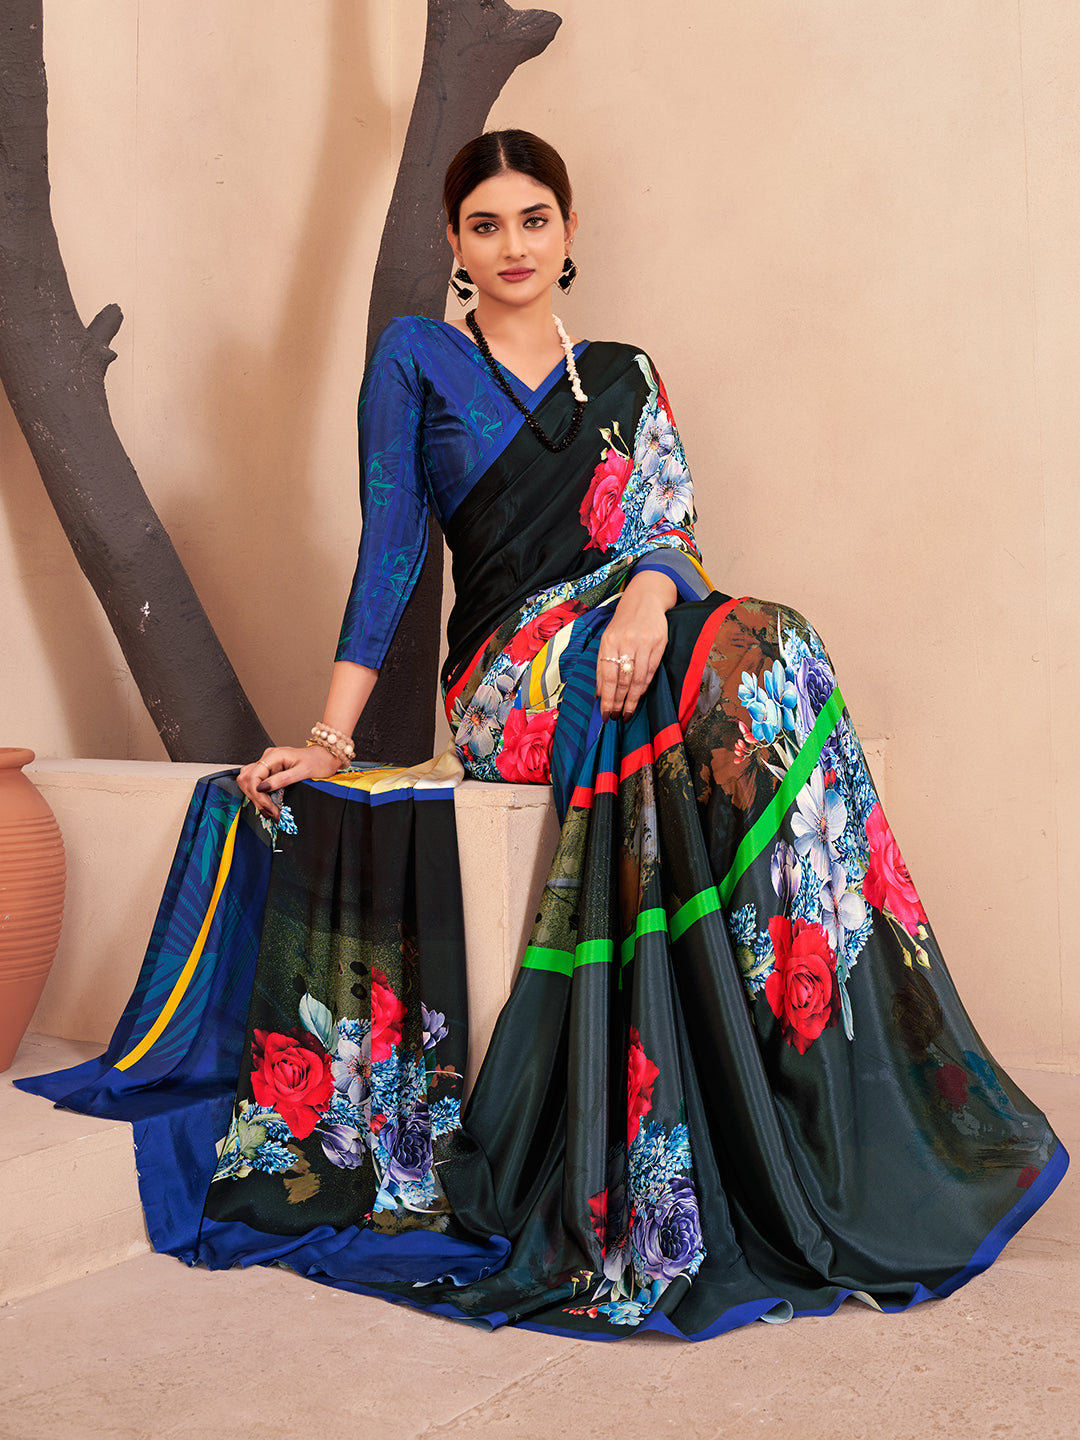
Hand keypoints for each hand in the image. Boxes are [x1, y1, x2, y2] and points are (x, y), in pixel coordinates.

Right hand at [237, 744, 339, 818]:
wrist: (326, 758)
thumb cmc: (318, 762)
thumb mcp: (303, 772)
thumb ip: (282, 779)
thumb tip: (263, 788)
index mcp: (274, 755)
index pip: (253, 775)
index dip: (258, 794)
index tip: (269, 807)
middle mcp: (267, 758)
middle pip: (246, 779)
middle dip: (256, 798)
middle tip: (271, 812)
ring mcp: (267, 764)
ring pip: (248, 782)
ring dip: (256, 798)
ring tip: (270, 811)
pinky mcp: (269, 771)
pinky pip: (256, 783)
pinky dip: (259, 795)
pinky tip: (269, 804)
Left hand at [596, 573, 675, 719]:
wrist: (645, 600)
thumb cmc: (624, 624)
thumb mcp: (608, 639)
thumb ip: (603, 665)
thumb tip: (599, 693)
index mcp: (608, 641)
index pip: (607, 676)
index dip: (606, 698)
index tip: (604, 714)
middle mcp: (625, 642)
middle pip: (622, 680)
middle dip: (618, 702)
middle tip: (616, 717)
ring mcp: (643, 642)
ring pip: (637, 678)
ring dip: (631, 699)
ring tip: (627, 713)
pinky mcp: (659, 643)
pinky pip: (651, 671)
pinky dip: (644, 687)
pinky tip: (638, 697)